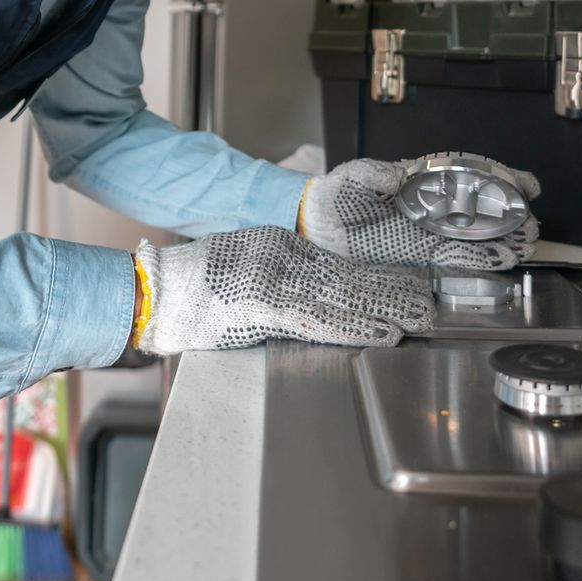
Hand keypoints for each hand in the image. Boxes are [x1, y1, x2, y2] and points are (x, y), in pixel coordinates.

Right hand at [133, 226, 431, 354]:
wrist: (154, 293)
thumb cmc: (191, 289)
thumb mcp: (241, 269)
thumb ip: (279, 281)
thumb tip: (316, 300)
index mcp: (277, 247)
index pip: (337, 265)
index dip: (375, 278)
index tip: (405, 285)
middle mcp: (281, 256)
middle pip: (348, 277)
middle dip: (390, 293)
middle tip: (427, 304)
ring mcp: (273, 279)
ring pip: (341, 296)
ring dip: (382, 310)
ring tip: (416, 319)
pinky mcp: (263, 303)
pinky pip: (317, 318)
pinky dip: (351, 326)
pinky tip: (377, 333)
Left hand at [299, 157, 541, 270]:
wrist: (316, 229)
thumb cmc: (335, 197)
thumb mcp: (352, 178)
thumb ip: (373, 173)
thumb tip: (399, 171)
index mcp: (422, 183)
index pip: (467, 176)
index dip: (499, 178)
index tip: (525, 183)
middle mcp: (432, 209)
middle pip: (480, 210)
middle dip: (509, 216)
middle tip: (532, 226)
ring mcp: (428, 235)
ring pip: (474, 237)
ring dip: (502, 241)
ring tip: (525, 245)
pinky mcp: (420, 259)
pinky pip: (455, 260)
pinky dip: (479, 261)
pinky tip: (500, 263)